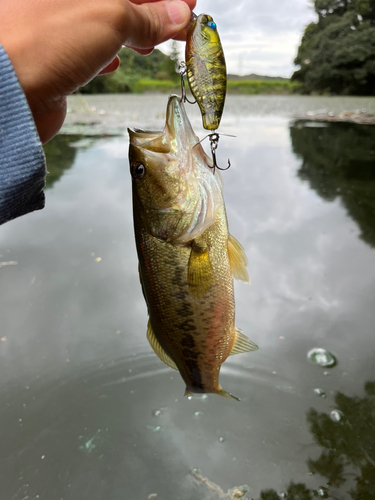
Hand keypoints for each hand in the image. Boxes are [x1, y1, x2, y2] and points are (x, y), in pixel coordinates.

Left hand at [0, 0, 195, 142]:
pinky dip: (105, 54)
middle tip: (180, 24)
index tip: (188, 2)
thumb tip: (176, 14)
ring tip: (155, 44)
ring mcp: (58, 28)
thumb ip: (146, 15)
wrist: (7, 94)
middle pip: (120, 1)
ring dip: (134, 33)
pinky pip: (87, 50)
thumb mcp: (109, 16)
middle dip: (152, 11)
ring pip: (106, 25)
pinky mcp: (54, 58)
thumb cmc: (46, 42)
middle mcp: (66, 2)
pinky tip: (114, 62)